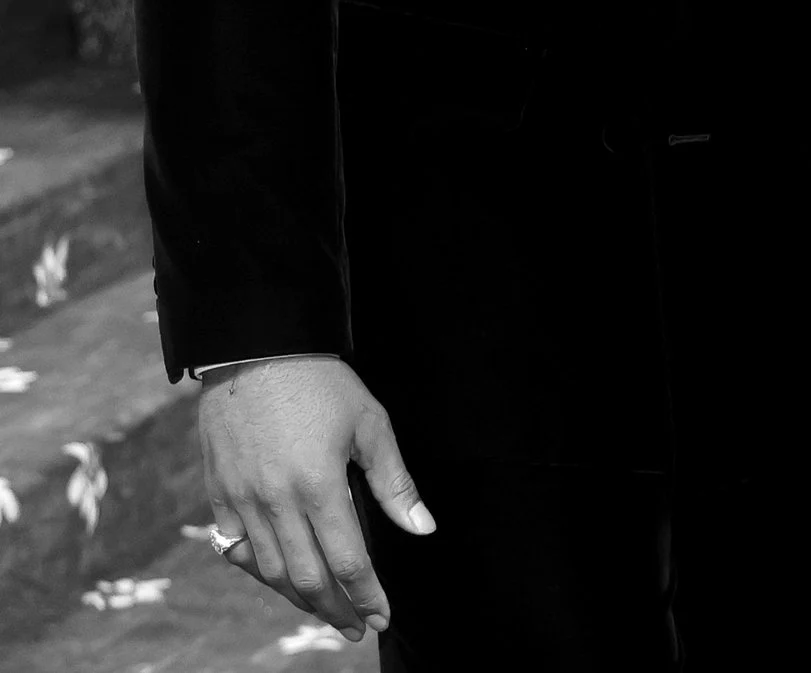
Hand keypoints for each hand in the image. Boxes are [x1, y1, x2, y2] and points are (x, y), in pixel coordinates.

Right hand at [196, 356, 432, 641]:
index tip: (383, 616)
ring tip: (327, 611)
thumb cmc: (321, 384)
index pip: (348, 561)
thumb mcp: (371, 425)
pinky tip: (281, 580)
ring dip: (301, 599)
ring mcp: (242, 502)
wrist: (255, 351)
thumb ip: (395, 484)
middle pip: (307, 578)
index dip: (367, 594)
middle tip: (357, 627)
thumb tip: (424, 529)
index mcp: (318, 487)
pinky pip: (237, 551)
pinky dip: (261, 573)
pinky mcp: (218, 496)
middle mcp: (276, 503)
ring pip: (270, 572)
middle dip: (336, 610)